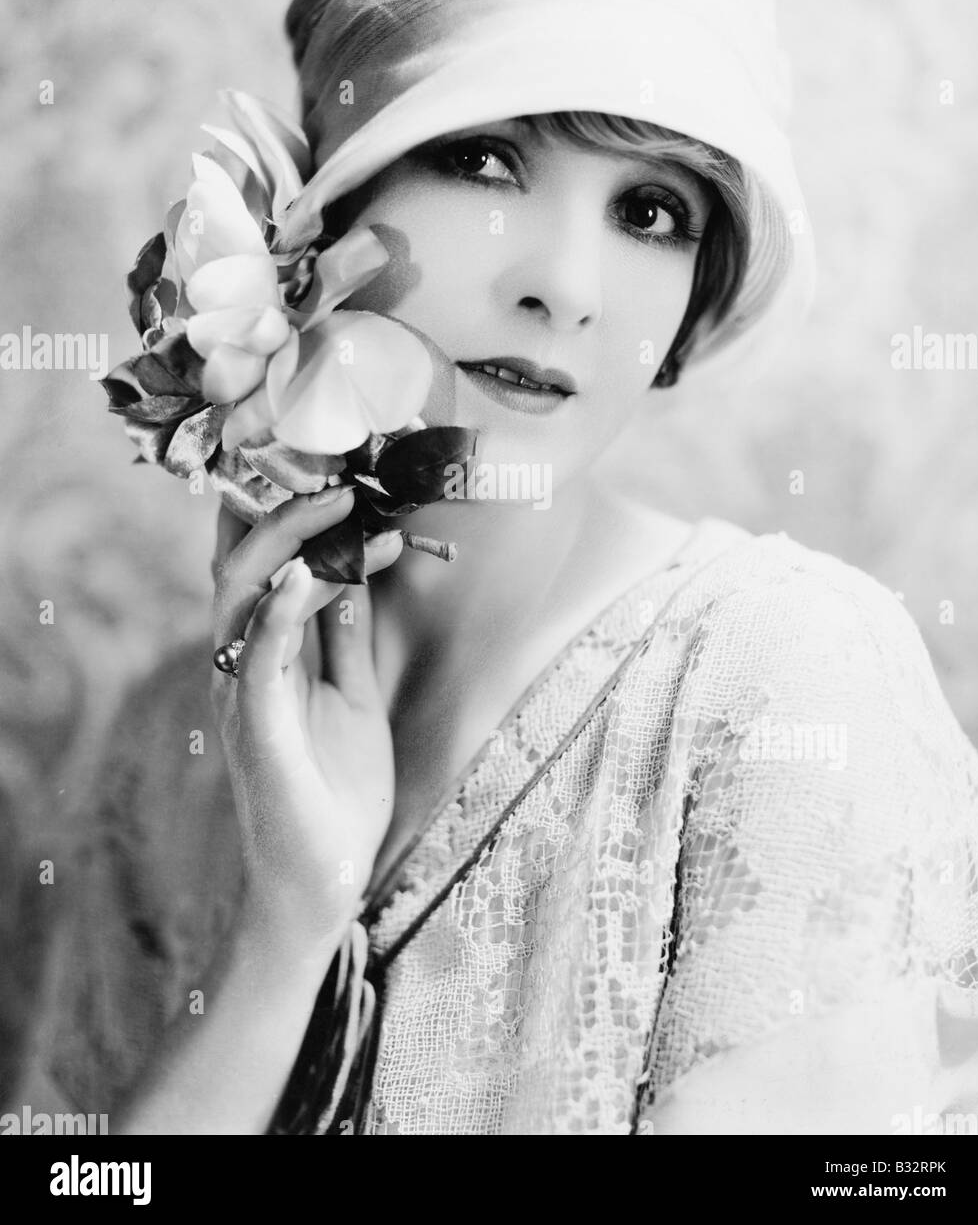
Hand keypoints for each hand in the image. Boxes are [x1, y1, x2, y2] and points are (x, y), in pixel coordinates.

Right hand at [210, 486, 402, 956]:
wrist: (327, 878)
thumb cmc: (335, 791)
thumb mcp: (352, 695)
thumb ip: (345, 637)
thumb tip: (356, 572)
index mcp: (263, 653)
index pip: (261, 566)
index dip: (293, 517)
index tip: (351, 480)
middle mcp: (241, 663)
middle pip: (241, 564)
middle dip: (287, 511)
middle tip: (346, 478)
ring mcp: (243, 692)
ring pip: (240, 595)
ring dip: (289, 543)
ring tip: (337, 504)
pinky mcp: (258, 726)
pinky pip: (259, 657)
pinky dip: (278, 612)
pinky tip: (304, 576)